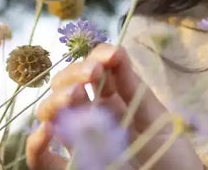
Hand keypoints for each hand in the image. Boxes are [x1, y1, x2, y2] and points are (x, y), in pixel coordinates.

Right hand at [26, 44, 202, 168]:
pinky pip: (42, 159)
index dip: (96, 58)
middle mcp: (90, 117)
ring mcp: (78, 142)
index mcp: (112, 100)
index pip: (92, 70)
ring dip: (56, 100)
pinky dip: (36, 144)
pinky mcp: (72, 169)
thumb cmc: (171, 154)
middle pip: (66, 87)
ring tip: (75, 96)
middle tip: (92, 74)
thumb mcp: (156, 118)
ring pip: (50, 115)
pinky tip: (46, 131)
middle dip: (74, 74)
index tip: (109, 57)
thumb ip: (133, 89)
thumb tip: (114, 50)